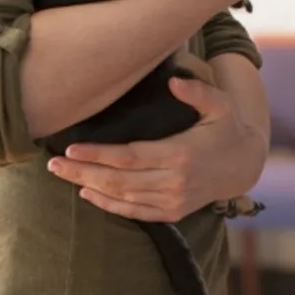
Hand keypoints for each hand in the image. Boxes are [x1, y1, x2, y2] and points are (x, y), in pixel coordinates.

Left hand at [45, 74, 266, 221]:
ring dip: (89, 187)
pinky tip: (88, 195)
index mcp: (181, 153)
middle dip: (82, 172)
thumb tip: (173, 82)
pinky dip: (110, 206)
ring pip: (123, 197)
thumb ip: (197, 92)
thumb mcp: (220, 105)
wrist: (243, 164)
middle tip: (51, 165)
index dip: (98, 155)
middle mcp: (175, 181)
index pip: (130, 157)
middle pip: (119, 180)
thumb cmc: (226, 127)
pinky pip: (135, 213)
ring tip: (62, 176)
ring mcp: (174, 200)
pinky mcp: (173, 212)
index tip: (70, 150)